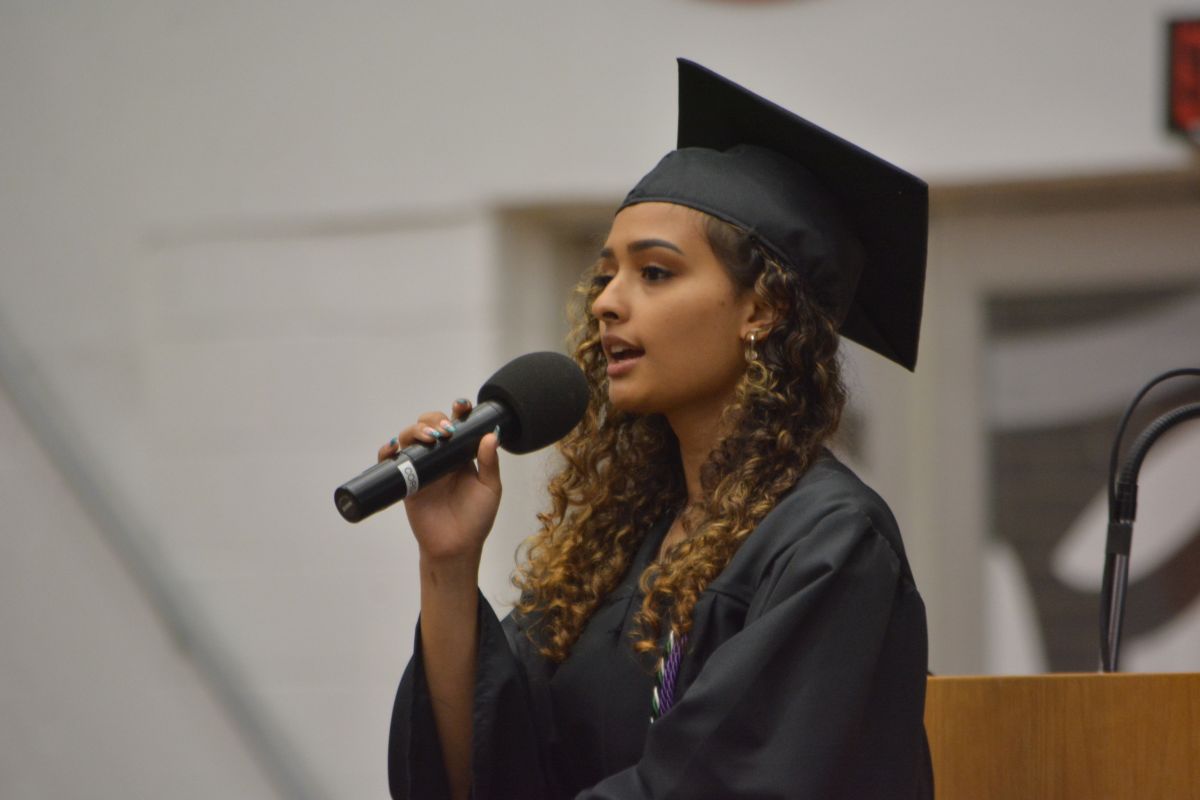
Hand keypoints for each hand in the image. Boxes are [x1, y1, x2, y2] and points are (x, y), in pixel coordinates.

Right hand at [377, 399, 500, 562]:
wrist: (455, 547)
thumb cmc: (476, 519)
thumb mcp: (489, 489)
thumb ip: (489, 463)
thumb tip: (491, 435)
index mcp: (462, 455)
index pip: (458, 426)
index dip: (457, 411)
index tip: (460, 406)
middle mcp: (441, 457)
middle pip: (430, 425)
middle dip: (433, 419)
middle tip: (444, 430)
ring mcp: (422, 468)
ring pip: (410, 438)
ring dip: (414, 431)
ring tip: (426, 438)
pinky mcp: (405, 482)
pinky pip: (391, 461)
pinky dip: (387, 451)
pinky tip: (393, 448)